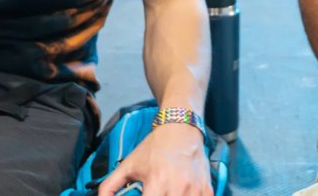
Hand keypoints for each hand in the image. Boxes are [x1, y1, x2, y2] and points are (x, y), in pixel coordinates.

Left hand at [97, 123, 211, 195]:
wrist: (181, 128)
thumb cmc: (155, 147)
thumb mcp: (129, 164)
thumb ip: (110, 185)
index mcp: (157, 182)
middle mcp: (177, 187)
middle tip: (154, 195)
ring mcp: (194, 190)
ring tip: (166, 194)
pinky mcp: (207, 190)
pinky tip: (181, 194)